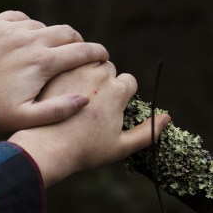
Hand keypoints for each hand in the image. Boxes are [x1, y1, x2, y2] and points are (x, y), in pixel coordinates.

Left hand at [0, 10, 108, 131]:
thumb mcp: (25, 119)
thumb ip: (58, 110)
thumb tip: (86, 97)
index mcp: (42, 63)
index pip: (82, 51)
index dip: (98, 53)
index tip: (104, 56)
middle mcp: (29, 40)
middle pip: (67, 33)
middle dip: (78, 42)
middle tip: (81, 53)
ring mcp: (9, 30)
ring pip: (43, 26)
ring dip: (51, 37)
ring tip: (51, 51)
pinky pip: (19, 18)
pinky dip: (29, 26)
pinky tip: (28, 38)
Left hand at [8, 61, 170, 186]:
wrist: (45, 148)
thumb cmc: (84, 151)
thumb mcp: (120, 147)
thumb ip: (147, 132)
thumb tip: (167, 118)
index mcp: (117, 90)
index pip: (128, 82)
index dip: (122, 95)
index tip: (110, 108)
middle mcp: (99, 74)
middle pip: (108, 68)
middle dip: (104, 80)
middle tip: (92, 102)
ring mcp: (75, 69)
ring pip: (87, 61)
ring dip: (86, 71)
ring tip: (77, 93)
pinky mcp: (54, 70)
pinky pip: (66, 62)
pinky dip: (66, 71)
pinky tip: (60, 89)